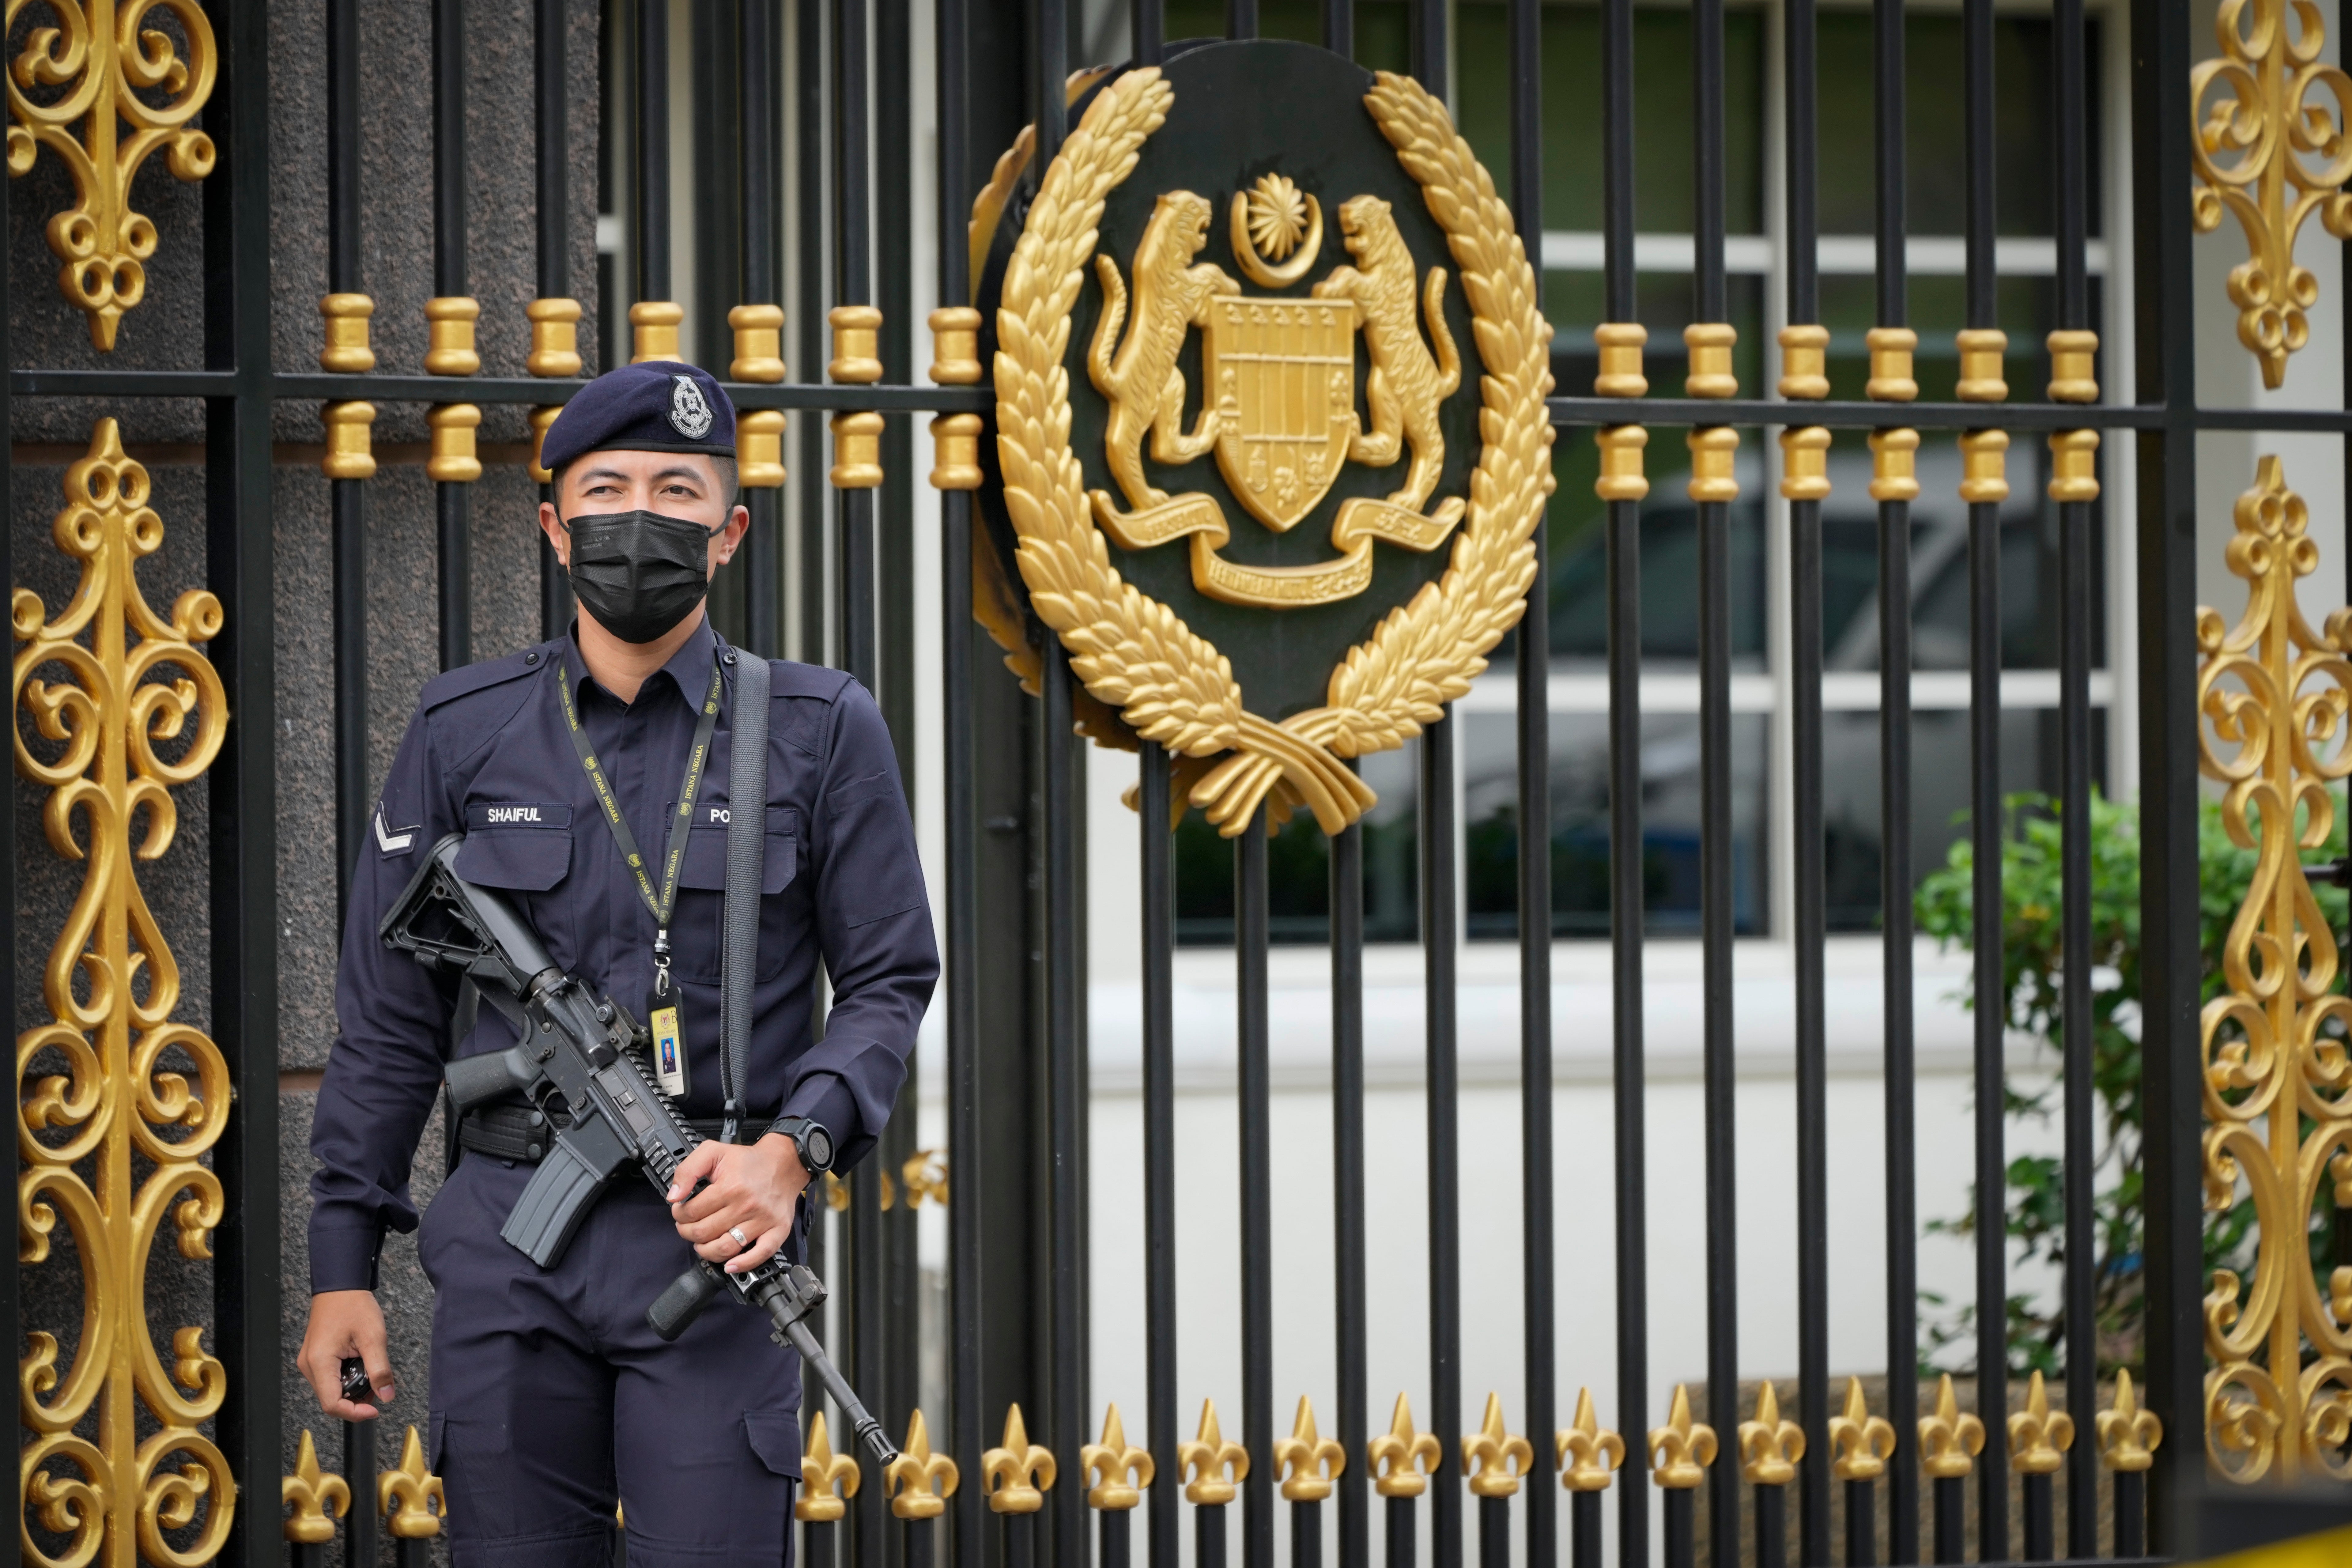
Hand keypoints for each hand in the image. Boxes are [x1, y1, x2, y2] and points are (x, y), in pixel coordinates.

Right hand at [298, 1290, 392, 1420]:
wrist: (340, 1286)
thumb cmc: (354, 1306)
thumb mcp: (373, 1337)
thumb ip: (380, 1369)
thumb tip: (386, 1396)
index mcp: (319, 1362)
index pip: (331, 1403)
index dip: (354, 1412)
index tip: (376, 1409)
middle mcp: (308, 1366)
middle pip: (330, 1399)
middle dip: (355, 1401)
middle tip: (378, 1390)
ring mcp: (309, 1362)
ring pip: (330, 1390)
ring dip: (351, 1390)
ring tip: (372, 1377)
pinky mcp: (315, 1357)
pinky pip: (329, 1378)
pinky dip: (346, 1379)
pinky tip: (361, 1368)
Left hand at [668, 1133, 810, 1272]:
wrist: (783, 1162)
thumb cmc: (748, 1160)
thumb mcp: (712, 1151)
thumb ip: (687, 1170)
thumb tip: (674, 1196)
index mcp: (730, 1187)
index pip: (691, 1212)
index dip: (679, 1214)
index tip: (680, 1211)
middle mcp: (747, 1206)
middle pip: (704, 1233)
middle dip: (687, 1232)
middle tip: (688, 1226)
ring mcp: (763, 1221)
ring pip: (725, 1248)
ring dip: (706, 1250)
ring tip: (702, 1242)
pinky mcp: (777, 1230)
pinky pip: (760, 1255)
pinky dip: (742, 1264)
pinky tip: (730, 1265)